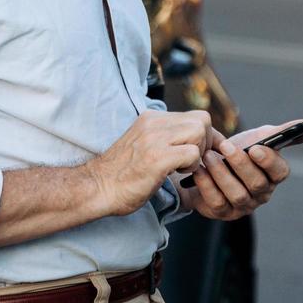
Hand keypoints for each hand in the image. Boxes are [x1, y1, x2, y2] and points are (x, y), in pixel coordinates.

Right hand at [90, 110, 211, 215]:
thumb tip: (195, 137)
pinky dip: (191, 166)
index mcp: (152, 118)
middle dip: (206, 142)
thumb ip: (166, 136)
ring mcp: (155, 138)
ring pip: (199, 131)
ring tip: (182, 166)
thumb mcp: (144, 143)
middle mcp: (154, 122)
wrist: (97, 188)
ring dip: (198, 152)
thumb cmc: (122, 173)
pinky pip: (192, 153)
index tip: (199, 153)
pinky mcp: (157, 157)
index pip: (195, 115)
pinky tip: (176, 173)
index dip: (204, 136)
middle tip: (192, 160)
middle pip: (202, 119)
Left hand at [181, 121, 295, 220]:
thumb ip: (284, 131)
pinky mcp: (222, 213)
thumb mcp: (259, 137)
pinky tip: (199, 170)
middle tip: (225, 146)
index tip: (255, 148)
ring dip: (221, 174)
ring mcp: (243, 206)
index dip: (269, 161)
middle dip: (240, 165)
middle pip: (257, 184)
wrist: (207, 164)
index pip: (280, 172)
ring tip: (208, 156)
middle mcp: (262, 193)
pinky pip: (216, 202)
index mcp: (274, 175)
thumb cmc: (238, 149)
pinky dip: (207, 185)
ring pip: (237, 195)